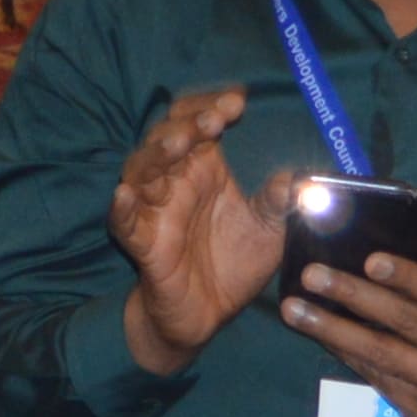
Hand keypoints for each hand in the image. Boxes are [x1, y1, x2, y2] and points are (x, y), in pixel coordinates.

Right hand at [110, 86, 297, 374]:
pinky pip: (123, 221)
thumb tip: (294, 180)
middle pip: (167, 137)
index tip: (238, 102)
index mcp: (204, 168)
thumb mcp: (268, 231)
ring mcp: (153, 209)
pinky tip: (125, 193)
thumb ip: (279, 204)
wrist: (209, 314)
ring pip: (141, 169)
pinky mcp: (141, 242)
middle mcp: (175, 181)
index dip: (211, 105)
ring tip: (179, 143)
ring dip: (157, 153)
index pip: (197, 121)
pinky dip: (121, 207)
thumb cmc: (234, 262)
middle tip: (215, 120)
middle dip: (188, 124)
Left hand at [277, 247, 416, 416]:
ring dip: (332, 329)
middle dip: (354, 295)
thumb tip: (380, 260)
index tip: (370, 260)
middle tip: (314, 275)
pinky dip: (344, 352)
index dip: (407, 277)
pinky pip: (373, 373)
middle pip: (404, 320)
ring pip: (379, 352)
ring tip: (295, 309)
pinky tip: (318, 334)